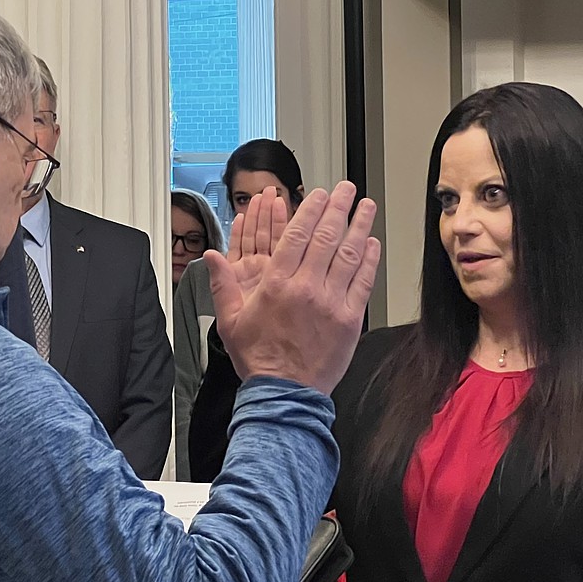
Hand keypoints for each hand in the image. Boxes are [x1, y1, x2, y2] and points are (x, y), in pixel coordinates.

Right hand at [203, 182, 379, 393]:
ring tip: (366, 206)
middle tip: (346, 189)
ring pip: (349, 254)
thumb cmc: (259, 358)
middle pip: (326, 236)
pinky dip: (369, 260)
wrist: (284, 393)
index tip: (319, 194)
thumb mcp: (230, 321)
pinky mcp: (349, 319)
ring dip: (359, 226)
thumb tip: (211, 257)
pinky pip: (362, 282)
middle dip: (338, 207)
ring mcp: (330, 302)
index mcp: (276, 284)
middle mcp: (305, 287)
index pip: (297, 234)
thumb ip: (222, 285)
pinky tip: (372, 244)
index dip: (311, 209)